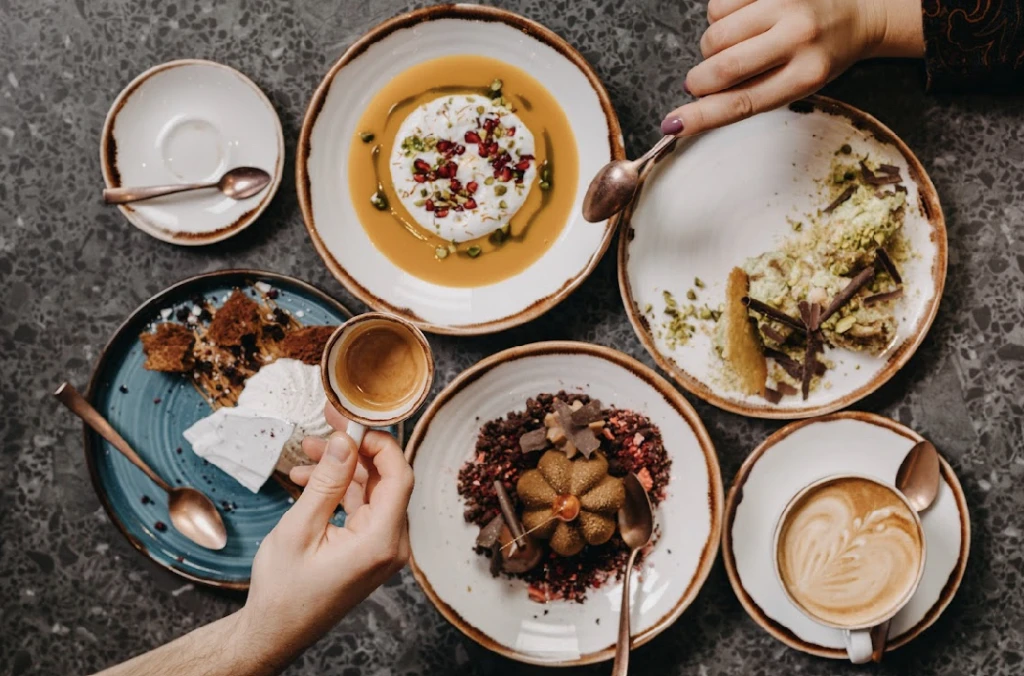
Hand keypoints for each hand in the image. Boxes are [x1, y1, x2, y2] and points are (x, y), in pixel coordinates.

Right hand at [236, 404, 413, 666]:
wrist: (275, 631)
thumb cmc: (284, 591)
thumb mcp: (300, 528)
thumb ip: (327, 482)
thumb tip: (345, 442)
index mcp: (382, 541)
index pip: (399, 475)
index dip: (379, 443)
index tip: (351, 424)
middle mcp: (391, 544)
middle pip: (385, 480)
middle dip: (353, 452)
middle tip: (324, 428)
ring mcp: (382, 548)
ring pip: (371, 492)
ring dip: (341, 470)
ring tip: (305, 456)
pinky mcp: (370, 549)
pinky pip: (362, 508)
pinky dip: (339, 491)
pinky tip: (308, 480)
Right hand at [660, 0, 924, 136]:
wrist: (861, 12)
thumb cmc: (821, 55)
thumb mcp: (797, 85)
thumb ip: (752, 95)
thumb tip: (693, 111)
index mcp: (806, 75)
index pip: (742, 103)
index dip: (702, 116)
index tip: (672, 125)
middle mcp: (798, 37)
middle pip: (721, 67)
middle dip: (700, 80)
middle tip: (700, 82)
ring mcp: (785, 3)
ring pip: (714, 34)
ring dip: (712, 46)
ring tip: (737, 45)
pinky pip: (718, 4)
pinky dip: (720, 16)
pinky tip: (742, 20)